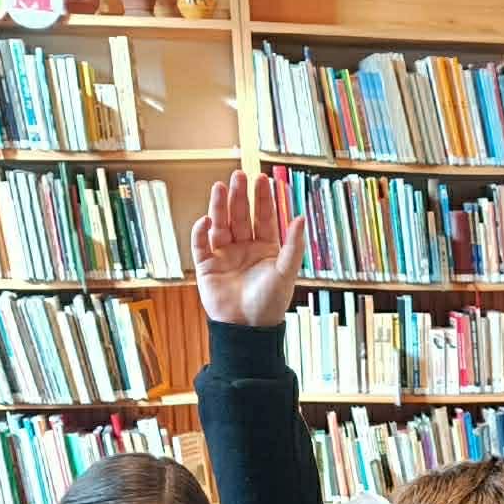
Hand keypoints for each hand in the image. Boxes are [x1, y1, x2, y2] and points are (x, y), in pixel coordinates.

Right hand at [191, 170, 306, 328]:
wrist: (248, 329)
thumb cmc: (270, 303)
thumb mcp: (286, 271)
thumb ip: (294, 245)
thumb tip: (301, 217)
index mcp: (266, 248)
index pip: (264, 217)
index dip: (263, 199)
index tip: (261, 179)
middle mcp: (244, 248)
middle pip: (241, 216)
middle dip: (240, 196)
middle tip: (239, 175)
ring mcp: (224, 255)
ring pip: (220, 225)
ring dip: (219, 207)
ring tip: (220, 187)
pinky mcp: (206, 267)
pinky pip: (201, 245)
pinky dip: (201, 233)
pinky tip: (206, 221)